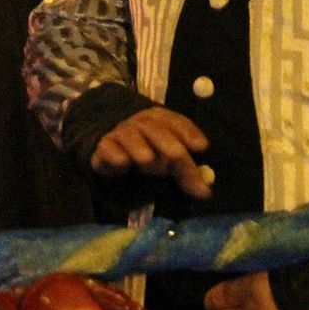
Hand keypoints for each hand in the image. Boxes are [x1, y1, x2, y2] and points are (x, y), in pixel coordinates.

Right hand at [91, 106, 211, 198]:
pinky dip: (118, 157)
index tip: (201, 147)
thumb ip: (185, 167)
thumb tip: (204, 190)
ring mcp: (121, 132)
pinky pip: (110, 150)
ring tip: (148, 163)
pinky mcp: (104, 146)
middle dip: (173, 152)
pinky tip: (124, 165)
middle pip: (158, 131)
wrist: (109, 144)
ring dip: (143, 153)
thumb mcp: (168, 154)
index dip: (188, 133)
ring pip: (132, 138)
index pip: (175, 121)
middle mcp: (140, 123)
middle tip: (182, 171)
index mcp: (159, 118)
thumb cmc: (146, 149)